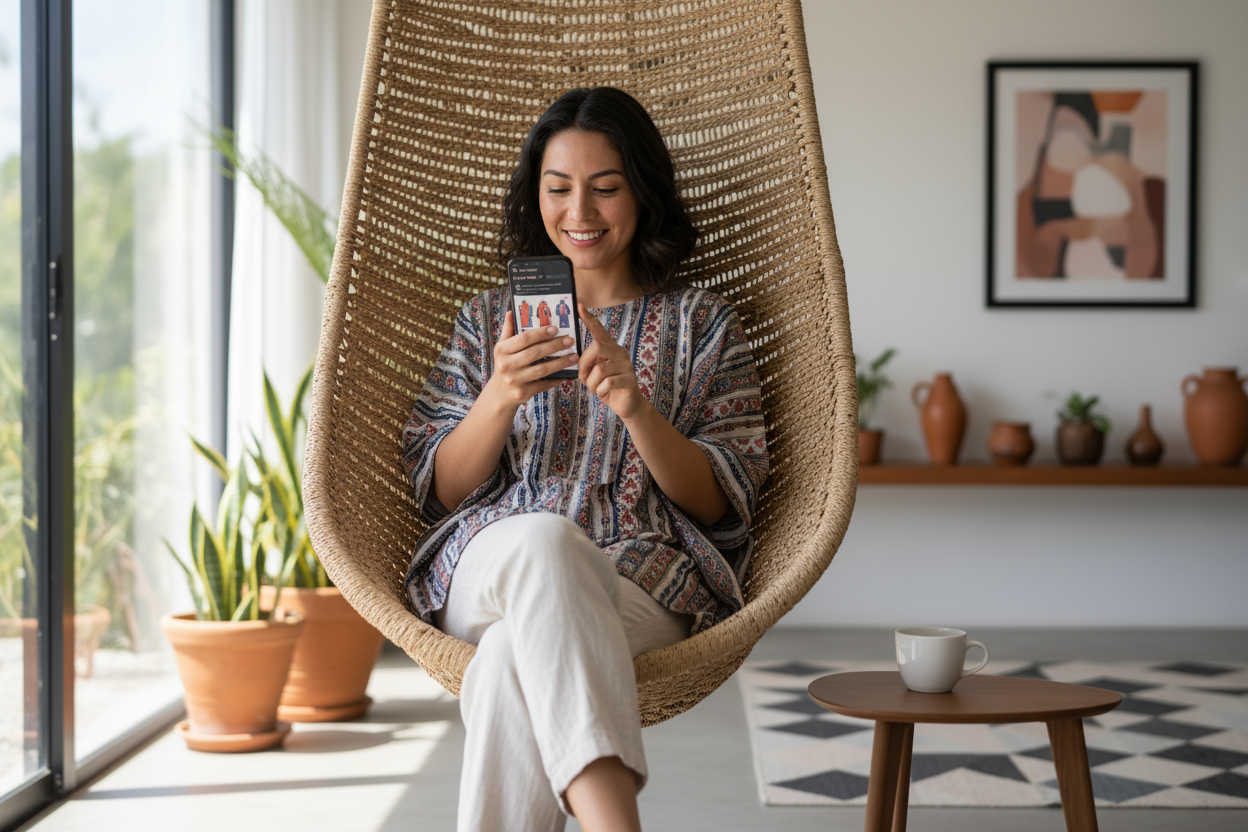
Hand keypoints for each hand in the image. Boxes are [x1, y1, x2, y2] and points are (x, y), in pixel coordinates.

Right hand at [483, 312, 576, 408]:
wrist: (500, 393)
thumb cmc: (505, 365)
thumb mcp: (502, 348)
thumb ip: (508, 330)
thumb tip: (512, 311)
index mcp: (502, 350)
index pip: (524, 338)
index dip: (540, 333)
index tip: (555, 328)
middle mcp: (506, 365)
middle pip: (535, 353)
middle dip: (554, 346)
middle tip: (570, 340)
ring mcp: (514, 380)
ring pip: (542, 369)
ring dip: (560, 362)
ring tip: (574, 356)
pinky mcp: (523, 393)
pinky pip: (543, 384)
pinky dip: (556, 379)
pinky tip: (567, 373)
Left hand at [577, 303, 644, 420]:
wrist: (627, 405)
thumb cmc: (608, 387)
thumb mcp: (593, 375)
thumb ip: (587, 365)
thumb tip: (577, 361)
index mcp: (610, 349)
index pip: (599, 330)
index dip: (589, 319)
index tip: (580, 306)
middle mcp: (620, 353)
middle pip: (596, 348)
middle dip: (584, 365)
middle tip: (584, 378)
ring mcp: (626, 366)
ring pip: (599, 370)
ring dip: (591, 383)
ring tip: (594, 389)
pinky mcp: (629, 380)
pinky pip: (607, 383)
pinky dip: (599, 391)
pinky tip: (603, 393)